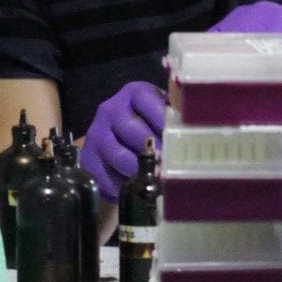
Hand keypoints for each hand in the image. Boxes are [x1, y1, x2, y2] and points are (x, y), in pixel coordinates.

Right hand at [82, 80, 166, 201]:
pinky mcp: (88, 159)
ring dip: (139, 170)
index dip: (162, 118)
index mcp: (133, 94)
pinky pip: (107, 175)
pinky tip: (137, 187)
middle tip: (169, 164)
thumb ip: (173, 120)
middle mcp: (110, 109)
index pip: (146, 99)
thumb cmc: (148, 128)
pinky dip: (124, 185)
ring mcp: (96, 134)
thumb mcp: (160, 118)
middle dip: (152, 149)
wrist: (113, 145)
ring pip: (119, 155)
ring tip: (155, 178)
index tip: (177, 135)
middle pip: (131, 129)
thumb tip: (193, 134)